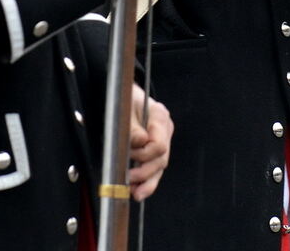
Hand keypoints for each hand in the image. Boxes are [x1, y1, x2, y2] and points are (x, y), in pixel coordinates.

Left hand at [128, 84, 172, 200]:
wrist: (124, 94)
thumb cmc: (124, 100)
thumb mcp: (124, 109)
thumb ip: (132, 127)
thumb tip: (140, 143)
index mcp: (160, 116)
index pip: (159, 144)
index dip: (144, 155)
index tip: (128, 156)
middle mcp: (165, 129)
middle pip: (161, 158)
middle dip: (145, 172)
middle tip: (128, 178)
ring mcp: (163, 139)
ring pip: (160, 166)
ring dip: (148, 182)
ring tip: (135, 193)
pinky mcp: (156, 149)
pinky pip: (155, 168)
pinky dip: (148, 181)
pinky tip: (139, 191)